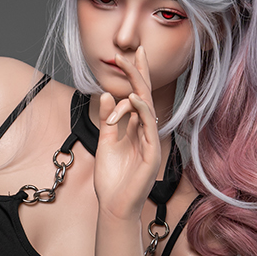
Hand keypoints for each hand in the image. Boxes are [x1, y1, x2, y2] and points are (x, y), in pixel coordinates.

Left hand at [92, 47, 162, 220]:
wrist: (115, 205)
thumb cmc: (112, 178)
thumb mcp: (105, 142)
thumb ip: (108, 119)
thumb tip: (108, 94)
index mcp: (137, 129)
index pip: (139, 96)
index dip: (137, 75)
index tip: (132, 53)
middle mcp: (147, 132)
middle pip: (147, 96)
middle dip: (140, 73)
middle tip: (134, 50)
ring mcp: (151, 142)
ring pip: (148, 108)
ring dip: (138, 87)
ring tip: (128, 67)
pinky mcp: (151, 154)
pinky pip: (148, 129)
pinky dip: (141, 112)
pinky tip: (135, 98)